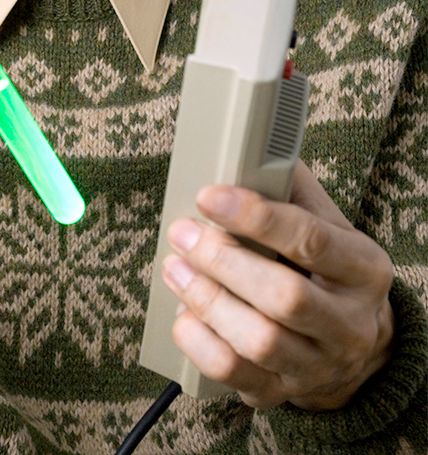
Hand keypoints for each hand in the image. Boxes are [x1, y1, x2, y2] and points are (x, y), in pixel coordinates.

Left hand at [161, 161, 394, 409]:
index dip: (256, 216)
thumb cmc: (328, 269)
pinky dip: (199, 342)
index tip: (209, 196)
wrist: (354, 345)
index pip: (312, 240)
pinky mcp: (283, 393)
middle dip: (223, 261)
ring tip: (175, 269)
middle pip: (284, 297)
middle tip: (183, 234)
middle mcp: (349, 324)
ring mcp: (318, 365)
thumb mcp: (330, 225)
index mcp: (364, 270)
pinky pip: (235, 374)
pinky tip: (183, 313)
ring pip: (259, 341)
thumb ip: (292, 189)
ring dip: (206, 300)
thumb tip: (248, 147)